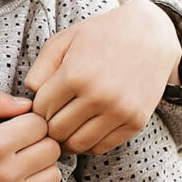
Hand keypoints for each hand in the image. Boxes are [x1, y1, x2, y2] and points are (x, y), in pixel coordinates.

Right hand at [0, 90, 61, 181]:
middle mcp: (7, 174)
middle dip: (39, 139)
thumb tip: (25, 104)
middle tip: (19, 141)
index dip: (29, 119)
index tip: (15, 123)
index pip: (40, 123)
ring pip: (53, 175)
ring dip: (42, 165)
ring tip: (21, 162)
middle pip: (52, 148)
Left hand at [24, 0, 178, 154]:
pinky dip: (89, 143)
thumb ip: (39, 69)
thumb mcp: (64, 40)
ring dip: (67, 138)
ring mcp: (119, 111)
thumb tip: (31, 100)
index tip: (44, 101)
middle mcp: (98, 96)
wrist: (150, 34)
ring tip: (67, 125)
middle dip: (50, 125)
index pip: (41, 110)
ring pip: (78, 144)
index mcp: (75, 75)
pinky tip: (86, 128)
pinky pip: (101, 147)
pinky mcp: (135, 122)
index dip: (38, 108)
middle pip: (57, 131)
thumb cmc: (101, 35)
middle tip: (54, 116)